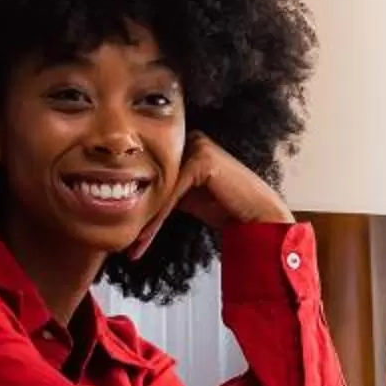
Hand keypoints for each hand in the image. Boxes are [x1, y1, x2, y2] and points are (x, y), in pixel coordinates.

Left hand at [133, 133, 292, 257]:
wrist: (258, 215)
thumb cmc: (227, 207)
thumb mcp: (189, 196)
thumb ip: (168, 191)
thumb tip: (135, 200)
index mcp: (185, 144)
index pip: (154, 176)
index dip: (141, 206)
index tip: (131, 235)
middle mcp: (190, 139)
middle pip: (155, 181)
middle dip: (140, 213)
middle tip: (126, 244)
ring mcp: (197, 146)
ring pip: (161, 188)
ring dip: (146, 220)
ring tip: (134, 246)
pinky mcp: (202, 159)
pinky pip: (172, 193)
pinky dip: (159, 218)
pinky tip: (147, 238)